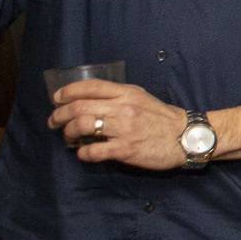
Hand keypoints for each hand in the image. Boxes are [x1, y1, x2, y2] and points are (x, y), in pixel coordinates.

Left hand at [48, 80, 190, 169]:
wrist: (187, 137)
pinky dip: (82, 153)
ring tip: (68, 137)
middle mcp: (124, 108)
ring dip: (68, 133)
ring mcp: (124, 129)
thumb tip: (89, 101)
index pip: (89, 86)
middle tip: (54, 122)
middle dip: (59, 115)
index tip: (56, 99)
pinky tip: (83, 153)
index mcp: (127, 93)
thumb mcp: (141, 98)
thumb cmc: (162, 118)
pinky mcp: (126, 149)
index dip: (67, 92)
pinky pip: (94, 150)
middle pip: (79, 107)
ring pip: (82, 126)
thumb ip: (118, 96)